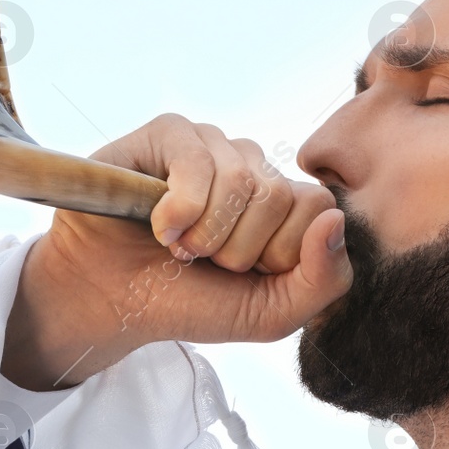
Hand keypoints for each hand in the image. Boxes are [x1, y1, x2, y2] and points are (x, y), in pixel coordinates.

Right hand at [0, 114, 351, 389]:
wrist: (111, 302)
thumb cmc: (189, 302)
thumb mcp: (271, 313)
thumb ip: (325, 279)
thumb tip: (336, 218)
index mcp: (283, 203)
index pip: (318, 206)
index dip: (280, 253)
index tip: (243, 272)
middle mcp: (251, 166)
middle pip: (278, 196)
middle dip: (237, 249)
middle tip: (203, 260)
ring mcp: (210, 144)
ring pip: (241, 181)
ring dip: (204, 234)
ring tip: (178, 246)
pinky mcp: (168, 134)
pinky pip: (197, 163)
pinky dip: (178, 212)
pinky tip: (159, 226)